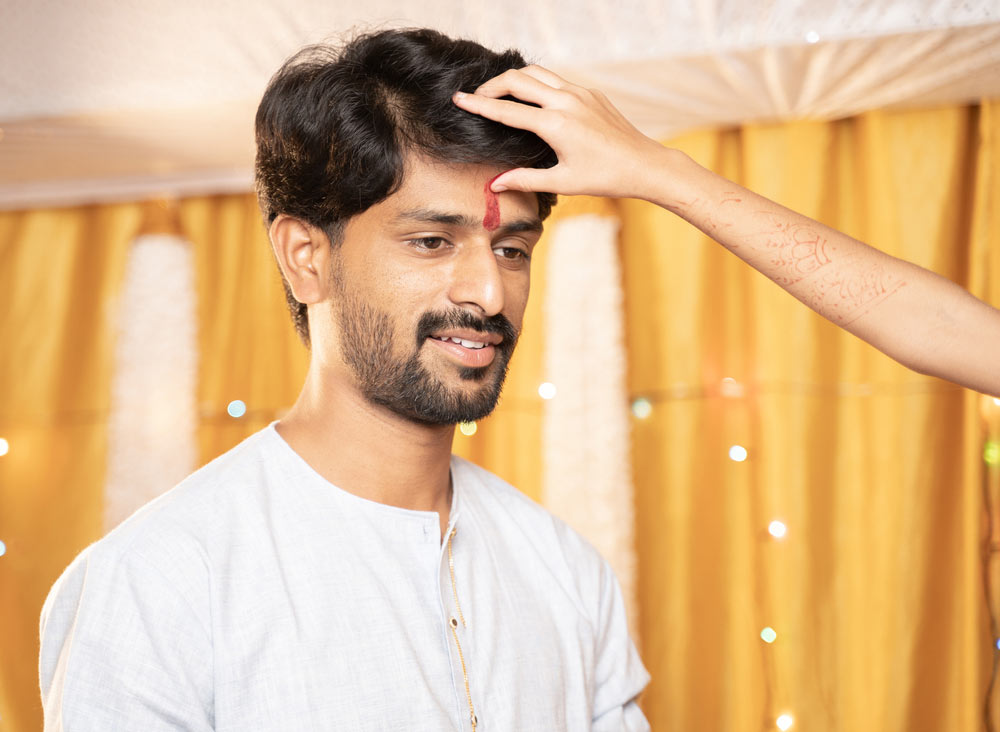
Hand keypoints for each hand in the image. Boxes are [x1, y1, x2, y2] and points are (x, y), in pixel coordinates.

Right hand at [452, 65, 671, 198]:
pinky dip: (536, 83)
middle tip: (475, 96)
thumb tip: (495, 185)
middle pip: (517, 79)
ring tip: (498, 92)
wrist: (643, 164)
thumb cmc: (605, 177)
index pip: (507, 110)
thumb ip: (525, 180)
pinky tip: (531, 97)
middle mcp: (566, 102)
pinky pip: (556, 80)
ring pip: (537, 72)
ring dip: (514, 79)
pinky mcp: (590, 93)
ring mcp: (580, 93)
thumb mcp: (562, 182)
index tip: (458, 99)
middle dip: (492, 85)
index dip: (479, 105)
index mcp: (556, 124)